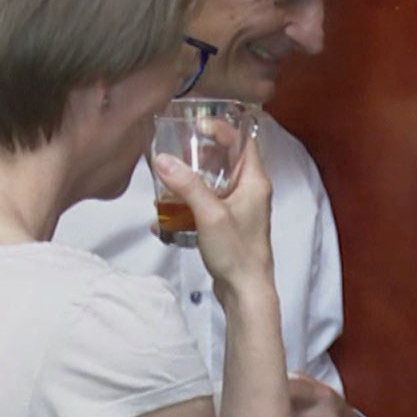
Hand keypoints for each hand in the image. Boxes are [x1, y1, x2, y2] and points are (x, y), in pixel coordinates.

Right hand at [152, 140, 273, 298]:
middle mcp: (250, 191)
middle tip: (176, 150)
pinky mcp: (228, 226)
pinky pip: (208, 205)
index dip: (222, 127)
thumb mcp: (209, 214)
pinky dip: (189, 205)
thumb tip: (162, 159)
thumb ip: (186, 185)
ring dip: (192, 179)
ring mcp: (240, 209)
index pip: (242, 140)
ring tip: (168, 179)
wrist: (246, 292)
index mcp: (254, 181)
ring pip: (215, 183)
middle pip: (226, 159)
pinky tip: (166, 216)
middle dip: (200, 153)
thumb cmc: (236, 252)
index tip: (196, 125)